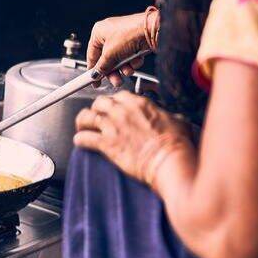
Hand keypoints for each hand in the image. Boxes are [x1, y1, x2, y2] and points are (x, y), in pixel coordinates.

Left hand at [74, 91, 193, 186]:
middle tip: (97, 117)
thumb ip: (168, 116)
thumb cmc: (175, 144)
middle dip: (97, 109)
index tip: (114, 108)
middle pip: (99, 102)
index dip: (114, 102)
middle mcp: (122, 111)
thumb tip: (172, 119)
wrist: (168, 162)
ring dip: (83, 122)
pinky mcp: (106, 144)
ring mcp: (112, 127)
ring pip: (87, 117)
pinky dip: (80, 140)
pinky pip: (84, 138)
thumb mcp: (177, 121)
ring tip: (82, 127)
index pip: (119, 95)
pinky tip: (80, 142)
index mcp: (139, 104)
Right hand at [87, 11, 157, 86]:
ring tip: (128, 72)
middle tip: (116, 81)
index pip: (92, 54)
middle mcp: (110, 34)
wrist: (151, 30)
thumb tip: (95, 74)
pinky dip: (133, 62)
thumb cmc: (129, 34)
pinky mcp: (134, 43)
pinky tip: (136, 61)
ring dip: (124, 69)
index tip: (93, 81)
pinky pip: (129, 58)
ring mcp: (122, 39)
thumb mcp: (110, 54)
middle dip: (112, 72)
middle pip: (107, 60)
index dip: (92, 70)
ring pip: (119, 61)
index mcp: (99, 32)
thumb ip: (101, 66)